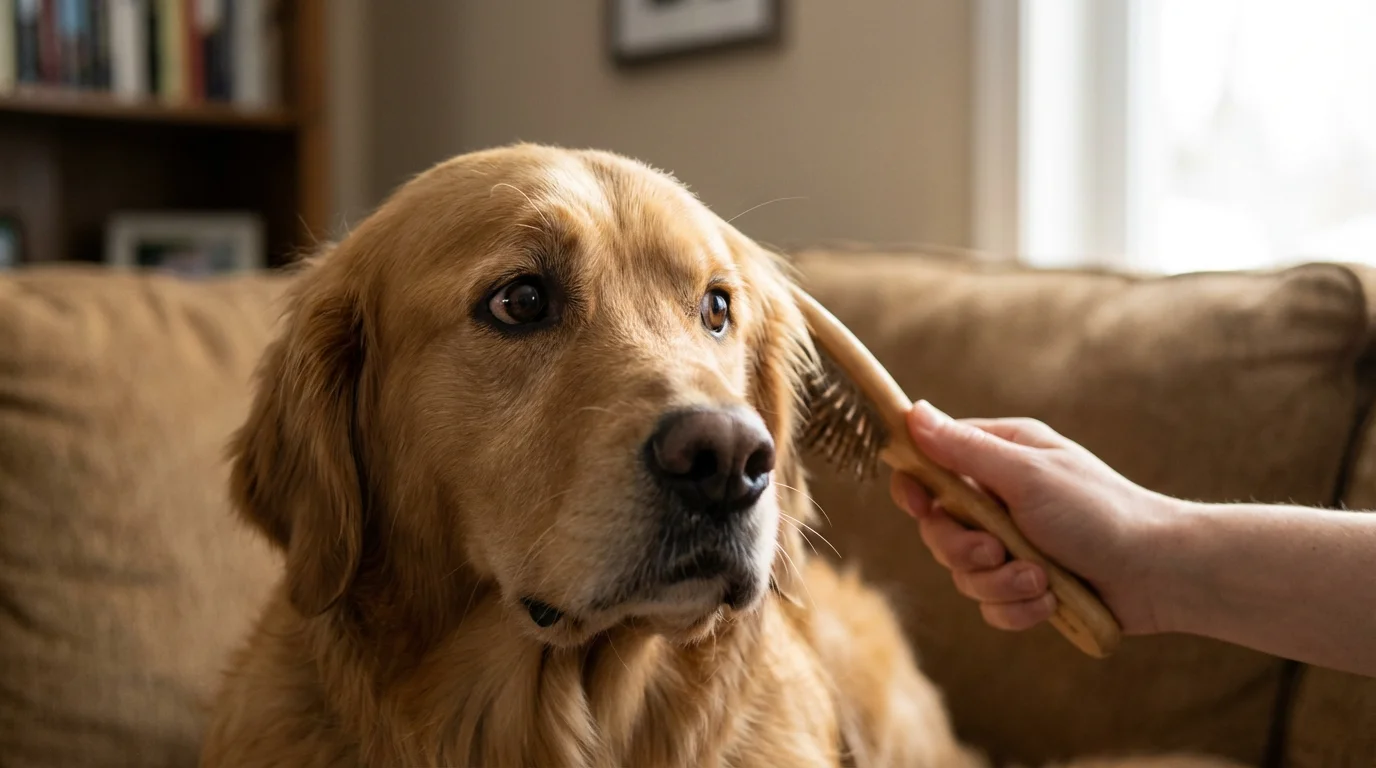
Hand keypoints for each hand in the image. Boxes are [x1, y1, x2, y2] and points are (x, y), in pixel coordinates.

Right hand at [888, 401, 1176, 635]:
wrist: (1158, 572)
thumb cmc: (1099, 511)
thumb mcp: (1026, 474)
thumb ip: (965, 450)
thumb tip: (914, 413)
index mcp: (1000, 456)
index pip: (932, 465)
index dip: (916, 487)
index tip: (919, 504)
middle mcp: (1000, 498)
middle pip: (939, 528)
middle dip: (963, 549)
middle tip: (996, 550)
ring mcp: (1012, 544)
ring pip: (963, 572)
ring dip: (999, 582)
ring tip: (1040, 580)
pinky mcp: (1024, 585)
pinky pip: (990, 604)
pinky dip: (1017, 607)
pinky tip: (1048, 600)